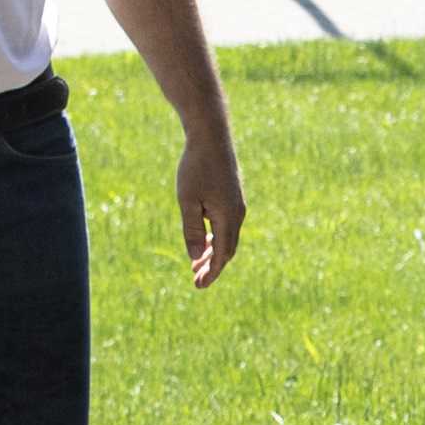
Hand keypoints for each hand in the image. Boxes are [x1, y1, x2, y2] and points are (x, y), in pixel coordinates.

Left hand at [176, 118, 246, 284]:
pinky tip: (203, 241)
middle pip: (227, 250)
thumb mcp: (187, 201)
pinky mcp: (233, 197)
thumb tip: (195, 258)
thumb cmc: (196, 168)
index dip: (211, 273)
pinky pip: (227, 226)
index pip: (221, 255)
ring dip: (213, 254)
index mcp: (227, 218)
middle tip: (197, 281)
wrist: (212, 138)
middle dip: (212, 267)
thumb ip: (191, 231)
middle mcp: (237, 215)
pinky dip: (216, 239)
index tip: (199, 287)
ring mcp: (237, 206)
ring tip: (197, 265)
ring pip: (227, 238)